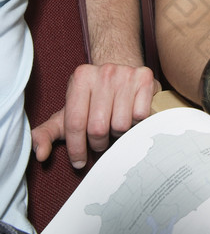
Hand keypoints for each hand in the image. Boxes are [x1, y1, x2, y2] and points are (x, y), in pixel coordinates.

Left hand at [31, 63, 159, 167]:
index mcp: (80, 77)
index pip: (75, 123)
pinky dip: (136, 123)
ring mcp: (126, 73)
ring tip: (115, 126)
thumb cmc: (93, 100)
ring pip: (120, 124)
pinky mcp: (145, 77)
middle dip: (99, 143)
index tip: (79, 161)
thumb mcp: (68, 114)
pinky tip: (131, 117)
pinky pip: (140, 116)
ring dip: (118, 133)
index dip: (77, 148)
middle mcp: (103, 72)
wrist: (122, 75)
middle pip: (98, 128)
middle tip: (101, 140)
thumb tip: (39, 153)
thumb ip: (47, 133)